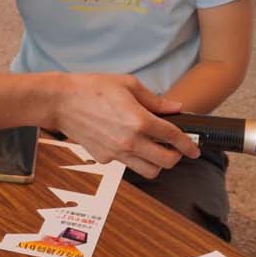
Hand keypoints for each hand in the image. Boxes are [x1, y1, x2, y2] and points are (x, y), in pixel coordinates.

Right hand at [51, 74, 198, 176]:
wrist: (60, 101)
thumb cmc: (91, 88)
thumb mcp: (128, 85)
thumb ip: (155, 100)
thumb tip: (174, 107)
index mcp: (139, 120)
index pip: (174, 138)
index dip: (189, 145)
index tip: (195, 149)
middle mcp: (130, 141)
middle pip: (166, 162)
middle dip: (176, 157)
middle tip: (175, 148)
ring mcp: (116, 153)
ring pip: (149, 171)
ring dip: (157, 163)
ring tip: (154, 149)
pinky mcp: (104, 158)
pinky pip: (126, 165)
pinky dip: (133, 158)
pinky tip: (127, 143)